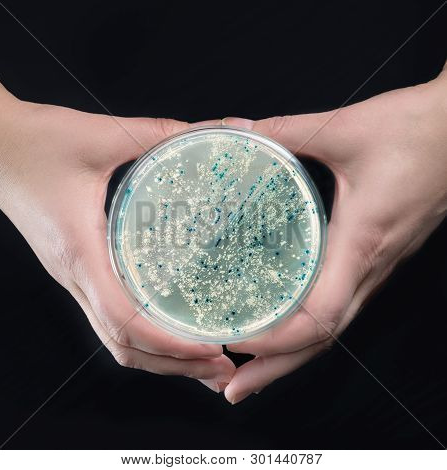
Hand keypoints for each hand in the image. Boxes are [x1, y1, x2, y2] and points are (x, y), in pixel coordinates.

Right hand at [0, 83, 234, 390]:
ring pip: (115, 340)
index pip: (125, 318)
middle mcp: (76, 277)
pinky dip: (143, 338)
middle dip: (175, 366)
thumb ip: (165, 133)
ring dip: (160, 359)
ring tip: (205, 362)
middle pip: (124, 346)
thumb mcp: (104, 136)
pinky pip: (109, 319)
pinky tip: (172, 332)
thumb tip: (232, 129)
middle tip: (223, 371)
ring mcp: (74, 279)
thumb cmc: (38, 140)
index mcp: (81, 251)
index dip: (170, 343)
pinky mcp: (77, 271)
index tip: (212, 349)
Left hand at [222, 67, 446, 403]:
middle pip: (322, 339)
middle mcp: (370, 268)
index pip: (319, 316)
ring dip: (291, 357)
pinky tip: (286, 329)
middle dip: (276, 369)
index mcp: (360, 242)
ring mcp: (376, 268)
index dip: (278, 339)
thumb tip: (240, 133)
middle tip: (233, 388)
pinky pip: (342, 307)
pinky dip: (310, 330)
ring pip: (333, 330)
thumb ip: (286, 132)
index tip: (238, 342)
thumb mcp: (343, 129)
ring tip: (250, 372)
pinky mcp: (376, 259)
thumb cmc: (414, 131)